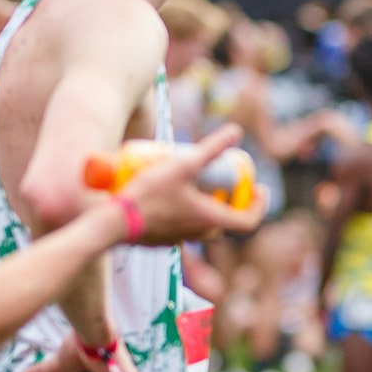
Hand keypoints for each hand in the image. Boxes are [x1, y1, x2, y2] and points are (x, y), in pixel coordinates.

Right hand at [121, 125, 267, 243]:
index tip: (259, 189)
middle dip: (230, 201)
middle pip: (224, 221)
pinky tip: (169, 193)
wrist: (112, 223)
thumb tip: (236, 131)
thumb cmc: (149, 194)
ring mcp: (178, 239)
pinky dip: (184, 212)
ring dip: (206, 205)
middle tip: (226, 181)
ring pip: (201, 224)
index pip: (248, 221)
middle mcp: (197, 234)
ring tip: (198, 183)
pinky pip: (180, 226)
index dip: (259, 206)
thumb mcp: (184, 166)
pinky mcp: (160, 239)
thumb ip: (211, 148)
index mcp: (210, 220)